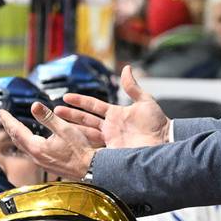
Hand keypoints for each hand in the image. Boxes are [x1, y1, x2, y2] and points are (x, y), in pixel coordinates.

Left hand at [0, 102, 94, 180]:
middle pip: (17, 139)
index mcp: (37, 147)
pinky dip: (26, 142)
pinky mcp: (47, 165)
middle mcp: (36, 157)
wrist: (90, 169)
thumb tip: (34, 105)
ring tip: (14, 127)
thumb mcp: (64, 129)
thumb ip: (48, 117)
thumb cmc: (79, 150)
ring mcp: (41, 162)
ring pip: (23, 146)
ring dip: (17, 135)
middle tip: (3, 117)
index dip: (8, 120)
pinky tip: (30, 140)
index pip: (17, 131)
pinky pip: (31, 151)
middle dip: (10, 127)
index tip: (0, 112)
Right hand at [55, 65, 169, 148]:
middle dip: (70, 115)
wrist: (165, 141)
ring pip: (86, 133)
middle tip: (54, 111)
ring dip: (72, 130)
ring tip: (57, 126)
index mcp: (115, 114)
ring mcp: (109, 140)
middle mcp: (109, 127)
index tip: (65, 97)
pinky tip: (71, 146)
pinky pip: (95, 148)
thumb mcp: (145, 101)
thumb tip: (126, 68)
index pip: (93, 106)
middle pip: (85, 119)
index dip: (79, 101)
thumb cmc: (158, 122)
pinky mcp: (112, 152)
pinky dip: (83, 147)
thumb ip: (132, 87)